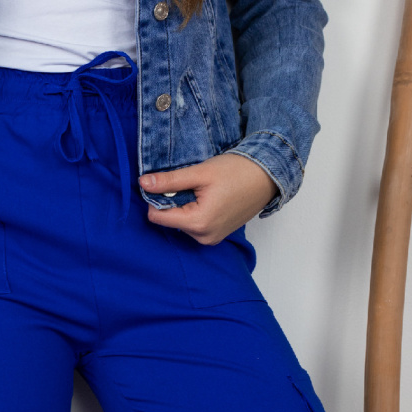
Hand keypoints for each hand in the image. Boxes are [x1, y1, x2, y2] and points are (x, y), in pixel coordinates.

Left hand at [139, 153, 277, 244]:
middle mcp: (203, 237)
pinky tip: (210, 198)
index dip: (156, 198)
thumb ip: (170, 181)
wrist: (267, 176)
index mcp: (198, 223)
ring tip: (204, 191)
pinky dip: (195, 211)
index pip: (157, 217)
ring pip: (182, 223)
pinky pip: (195, 225)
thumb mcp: (200, 173)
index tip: (168, 183)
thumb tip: (143, 183)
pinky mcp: (217, 236)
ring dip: (185, 206)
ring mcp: (211, 239)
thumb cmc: (237, 172)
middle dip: (174, 202)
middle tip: (192, 185)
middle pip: (170, 220)